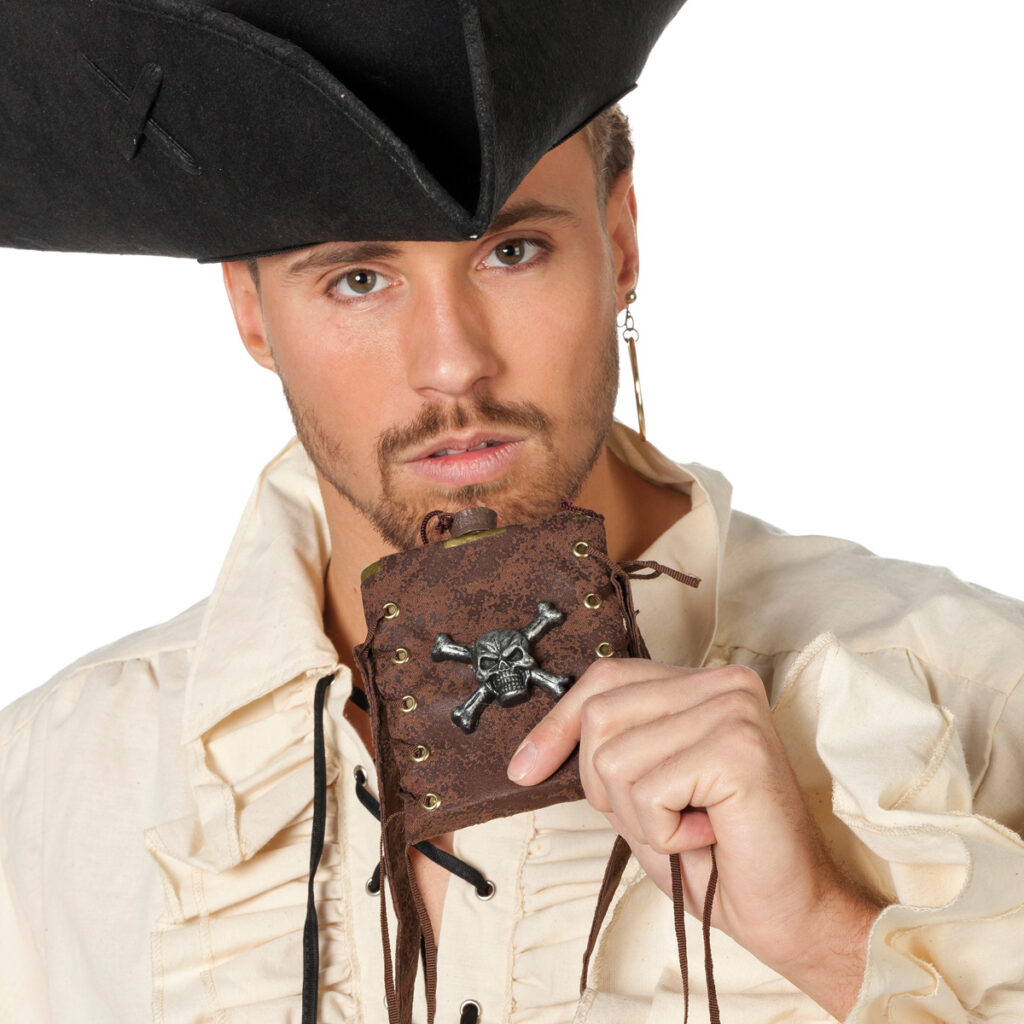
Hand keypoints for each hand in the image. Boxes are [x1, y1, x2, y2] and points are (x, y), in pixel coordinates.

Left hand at [507, 659, 879, 1018]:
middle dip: (606, 786)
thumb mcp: (642, 792)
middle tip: (663, 816)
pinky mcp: (739, 748)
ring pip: (615, 758)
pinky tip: (711, 833)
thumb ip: (609, 751)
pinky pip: (648, 790)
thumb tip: (534, 750)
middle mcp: (723, 681)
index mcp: (701, 683)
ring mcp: (733, 709)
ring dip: (639, 816)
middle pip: (600, 716)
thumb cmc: (716, 855)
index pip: (604, 679)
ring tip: (693, 825)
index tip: (523, 771)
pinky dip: (665, 831)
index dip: (555, 725)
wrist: (786, 912)